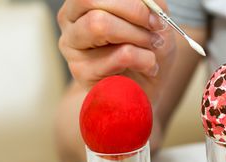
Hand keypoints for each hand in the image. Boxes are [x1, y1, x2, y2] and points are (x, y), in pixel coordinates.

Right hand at [57, 0, 174, 100]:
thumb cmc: (146, 49)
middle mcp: (70, 20)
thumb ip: (152, 5)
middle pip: (92, 1)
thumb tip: (149, 3)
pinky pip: (120, 56)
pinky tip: (148, 67)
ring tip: (152, 48)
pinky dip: (145, 59)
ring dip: (138, 36)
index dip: (132, 1)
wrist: (146, 88)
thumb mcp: (155, 21)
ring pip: (100, 25)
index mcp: (84, 2)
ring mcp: (71, 47)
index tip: (156, 16)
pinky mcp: (82, 72)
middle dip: (134, 13)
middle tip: (155, 29)